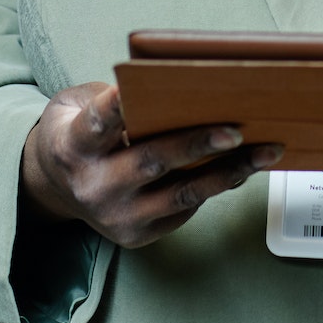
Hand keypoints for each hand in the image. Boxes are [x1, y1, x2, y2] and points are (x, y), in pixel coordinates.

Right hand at [20, 81, 283, 248]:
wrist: (57, 188)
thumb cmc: (79, 134)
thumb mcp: (77, 106)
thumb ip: (111, 98)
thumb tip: (174, 87)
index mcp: (74, 146)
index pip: (98, 123)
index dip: (117, 106)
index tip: (136, 89)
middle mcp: (93, 186)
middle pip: (150, 162)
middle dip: (196, 145)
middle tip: (235, 130)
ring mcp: (117, 216)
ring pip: (181, 194)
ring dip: (228, 172)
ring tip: (265, 151)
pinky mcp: (138, 235)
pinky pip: (186, 209)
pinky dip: (217, 186)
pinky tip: (244, 166)